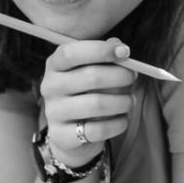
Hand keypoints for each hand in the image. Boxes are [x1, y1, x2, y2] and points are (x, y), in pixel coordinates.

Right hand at [38, 39, 136, 168]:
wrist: (71, 133)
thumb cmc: (87, 93)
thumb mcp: (94, 70)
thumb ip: (106, 56)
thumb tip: (120, 47)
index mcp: (55, 65)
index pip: (71, 53)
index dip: (100, 50)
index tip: (126, 52)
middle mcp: (50, 86)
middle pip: (90, 76)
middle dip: (120, 76)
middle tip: (133, 78)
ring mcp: (54, 112)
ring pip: (97, 104)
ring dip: (122, 101)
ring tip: (129, 101)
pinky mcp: (62, 136)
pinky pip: (98, 129)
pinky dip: (118, 123)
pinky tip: (122, 119)